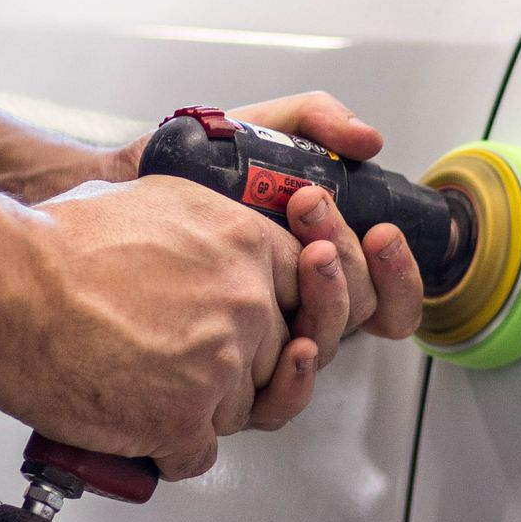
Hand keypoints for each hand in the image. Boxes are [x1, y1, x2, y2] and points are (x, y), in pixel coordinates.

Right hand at [0, 173, 353, 481]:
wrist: (5, 289)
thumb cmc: (57, 245)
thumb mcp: (155, 200)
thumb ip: (208, 227)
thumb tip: (216, 242)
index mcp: (246, 243)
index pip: (303, 291)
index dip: (275, 314)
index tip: (258, 327)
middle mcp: (246, 302)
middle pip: (276, 356)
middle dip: (237, 365)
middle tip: (188, 360)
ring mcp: (220, 365)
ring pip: (239, 410)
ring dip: (200, 409)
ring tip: (149, 386)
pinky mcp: (183, 419)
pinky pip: (198, 455)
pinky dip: (168, 450)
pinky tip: (141, 429)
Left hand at [118, 94, 424, 347]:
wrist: (122, 192)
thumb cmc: (191, 168)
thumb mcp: (261, 130)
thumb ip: (317, 120)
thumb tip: (369, 141)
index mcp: (323, 262)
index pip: (387, 291)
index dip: (398, 271)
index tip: (382, 230)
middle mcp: (302, 306)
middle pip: (364, 312)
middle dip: (351, 259)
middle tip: (315, 208)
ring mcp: (269, 342)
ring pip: (329, 347)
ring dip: (331, 300)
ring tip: (311, 252)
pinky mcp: (230, 376)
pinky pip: (281, 401)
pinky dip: (298, 377)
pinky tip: (294, 346)